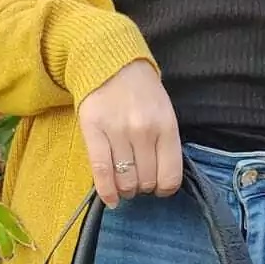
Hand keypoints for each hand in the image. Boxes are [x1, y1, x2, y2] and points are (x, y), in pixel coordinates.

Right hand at [77, 61, 182, 207]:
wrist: (111, 63)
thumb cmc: (141, 92)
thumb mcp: (164, 113)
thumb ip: (165, 143)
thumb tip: (161, 179)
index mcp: (166, 126)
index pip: (170, 176)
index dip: (164, 189)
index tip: (158, 188)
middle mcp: (144, 131)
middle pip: (146, 181)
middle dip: (143, 188)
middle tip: (138, 182)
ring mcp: (118, 132)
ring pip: (125, 180)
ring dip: (126, 190)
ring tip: (125, 185)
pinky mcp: (93, 131)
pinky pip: (101, 171)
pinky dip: (107, 192)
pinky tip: (111, 200)